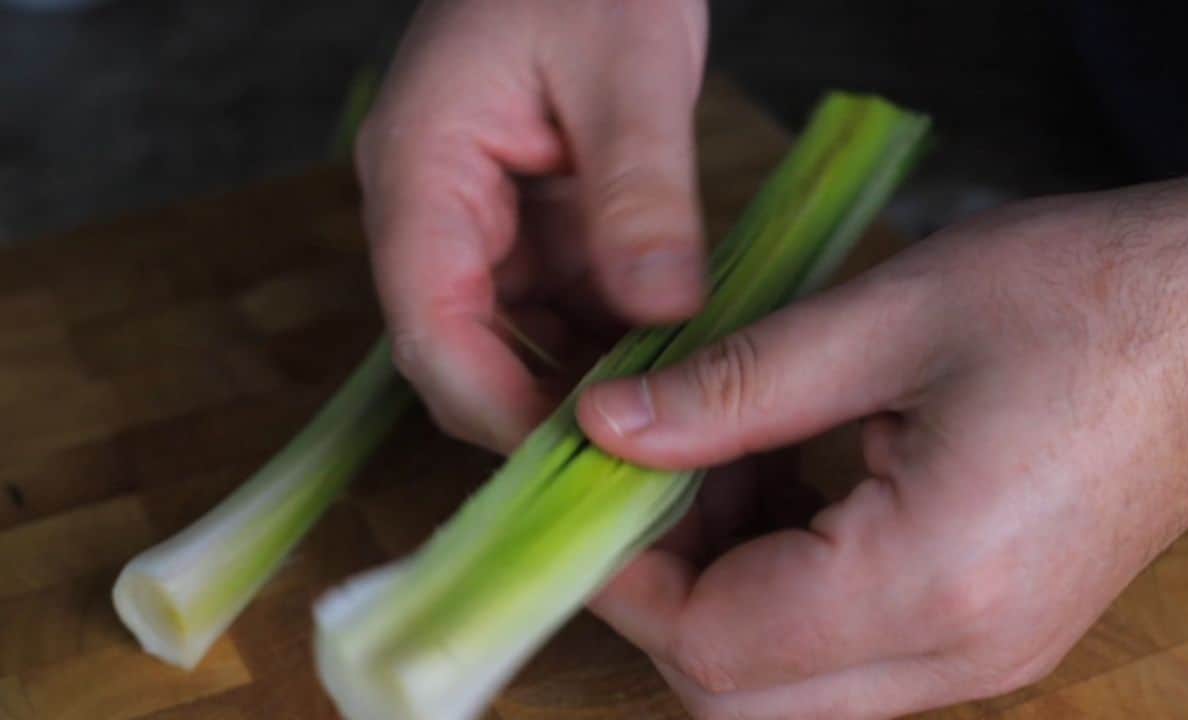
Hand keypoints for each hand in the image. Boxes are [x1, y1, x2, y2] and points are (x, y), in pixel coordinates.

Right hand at [358, 0, 708, 451]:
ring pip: (519, 345)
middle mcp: (435, 213)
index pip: (429, 326)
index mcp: (421, 171)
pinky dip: (614, 346)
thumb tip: (663, 315)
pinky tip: (677, 369)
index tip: (582, 459)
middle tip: (642, 470)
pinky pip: (564, 312)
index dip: (494, 407)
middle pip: (465, 354)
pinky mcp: (534, 229)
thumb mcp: (627, 66)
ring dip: (589, 389)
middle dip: (546, 415)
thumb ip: (639, 192)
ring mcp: (484, 225)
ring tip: (674, 429)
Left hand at [577, 178, 1187, 718]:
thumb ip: (734, 387)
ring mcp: (977, 657)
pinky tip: (773, 475)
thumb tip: (604, 427)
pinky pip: (838, 648)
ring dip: (717, 585)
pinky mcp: (980, 631)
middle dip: (664, 594)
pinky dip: (775, 580)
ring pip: (783, 682)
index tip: (590, 488)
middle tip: (640, 477)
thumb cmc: (1081, 299)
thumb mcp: (889, 319)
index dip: (628, 576)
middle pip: (740, 696)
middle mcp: (958, 653)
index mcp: (932, 579)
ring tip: (710, 460)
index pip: (715, 646)